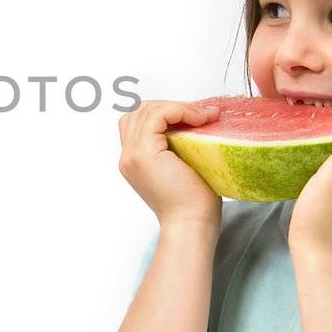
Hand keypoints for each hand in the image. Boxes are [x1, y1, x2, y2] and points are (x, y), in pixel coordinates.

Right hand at [117, 100, 221, 228]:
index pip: (138, 121)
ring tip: (203, 116)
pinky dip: (179, 110)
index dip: (165, 112)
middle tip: (200, 114)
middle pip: (139, 111)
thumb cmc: (195, 203)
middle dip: (170, 107)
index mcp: (134, 160)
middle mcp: (127, 156)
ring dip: (178, 107)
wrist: (192, 224)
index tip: (195, 119)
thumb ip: (177, 145)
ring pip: (147, 110)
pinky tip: (198, 119)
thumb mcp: (183, 166)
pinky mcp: (144, 154)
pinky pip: (158, 115)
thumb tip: (194, 121)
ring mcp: (132, 154)